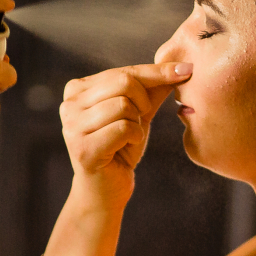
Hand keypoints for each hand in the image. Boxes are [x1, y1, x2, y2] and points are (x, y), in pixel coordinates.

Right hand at [59, 63, 191, 206]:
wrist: (106, 188)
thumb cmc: (120, 148)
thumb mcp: (137, 112)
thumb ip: (152, 89)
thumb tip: (183, 66)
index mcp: (77, 89)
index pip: (123, 71)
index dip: (156, 72)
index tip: (186, 69)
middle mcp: (69, 104)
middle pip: (123, 83)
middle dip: (143, 101)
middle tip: (141, 119)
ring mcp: (72, 126)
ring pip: (123, 105)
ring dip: (137, 123)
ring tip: (128, 137)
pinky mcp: (83, 147)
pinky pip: (124, 128)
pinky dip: (135, 137)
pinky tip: (125, 148)